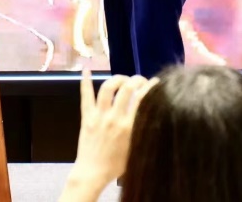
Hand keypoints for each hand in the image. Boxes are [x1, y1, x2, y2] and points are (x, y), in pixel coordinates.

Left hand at [65, 68, 156, 194]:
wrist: (92, 172)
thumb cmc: (116, 165)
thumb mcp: (136, 149)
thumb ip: (143, 131)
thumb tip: (153, 115)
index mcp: (129, 127)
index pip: (143, 99)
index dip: (152, 87)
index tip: (156, 82)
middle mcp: (115, 118)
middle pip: (127, 89)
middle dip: (136, 80)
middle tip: (139, 80)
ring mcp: (99, 115)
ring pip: (107, 88)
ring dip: (117, 79)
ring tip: (122, 78)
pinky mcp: (86, 116)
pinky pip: (85, 96)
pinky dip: (85, 81)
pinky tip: (85, 69)